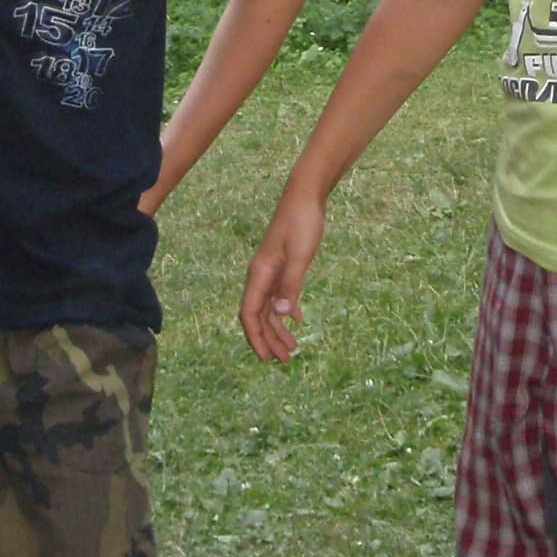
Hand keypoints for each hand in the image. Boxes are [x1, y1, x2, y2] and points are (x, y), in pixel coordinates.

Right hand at [239, 188, 326, 362]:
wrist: (305, 197)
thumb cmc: (302, 223)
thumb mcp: (300, 256)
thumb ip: (291, 284)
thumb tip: (282, 314)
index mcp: (260, 274)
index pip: (250, 313)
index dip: (256, 337)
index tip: (266, 358)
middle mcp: (261, 275)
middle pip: (259, 315)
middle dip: (269, 339)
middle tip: (285, 360)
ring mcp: (271, 271)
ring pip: (270, 308)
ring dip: (279, 328)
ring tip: (293, 348)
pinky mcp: (282, 266)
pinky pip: (279, 295)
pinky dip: (286, 311)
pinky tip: (297, 321)